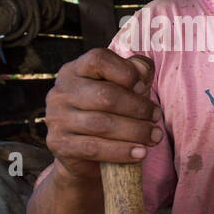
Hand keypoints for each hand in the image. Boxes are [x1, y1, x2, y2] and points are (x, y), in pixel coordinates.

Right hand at [45, 50, 160, 179]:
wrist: (84, 154)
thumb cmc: (109, 112)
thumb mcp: (123, 89)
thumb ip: (136, 73)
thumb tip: (143, 69)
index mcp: (76, 71)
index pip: (98, 59)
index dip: (126, 71)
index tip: (143, 87)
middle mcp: (61, 92)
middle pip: (105, 95)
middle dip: (138, 108)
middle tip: (156, 117)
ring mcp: (57, 118)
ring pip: (102, 124)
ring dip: (136, 132)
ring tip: (154, 137)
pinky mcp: (59, 144)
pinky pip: (94, 148)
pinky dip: (121, 151)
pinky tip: (140, 153)